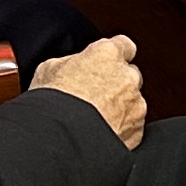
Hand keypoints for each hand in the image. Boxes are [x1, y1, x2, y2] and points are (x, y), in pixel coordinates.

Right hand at [31, 35, 146, 148]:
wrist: (63, 140)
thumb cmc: (53, 104)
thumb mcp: (48, 70)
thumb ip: (70, 63)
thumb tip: (71, 67)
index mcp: (107, 54)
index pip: (123, 44)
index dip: (114, 54)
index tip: (106, 62)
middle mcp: (127, 76)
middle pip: (129, 74)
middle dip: (117, 82)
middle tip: (94, 95)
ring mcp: (135, 104)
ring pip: (133, 102)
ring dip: (120, 107)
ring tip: (95, 119)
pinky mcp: (137, 131)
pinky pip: (133, 126)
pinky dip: (122, 129)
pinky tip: (101, 134)